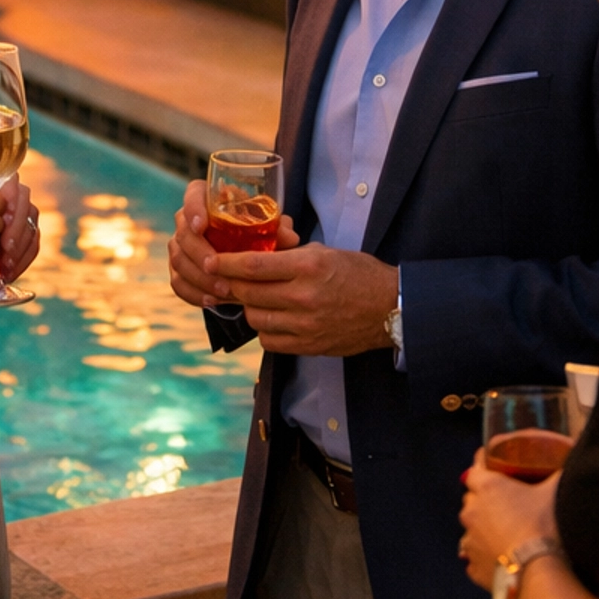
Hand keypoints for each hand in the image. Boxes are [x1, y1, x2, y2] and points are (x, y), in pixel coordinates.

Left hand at [0, 176, 39, 282]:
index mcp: (2, 187)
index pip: (14, 187)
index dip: (12, 201)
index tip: (4, 218)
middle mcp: (18, 199)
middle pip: (26, 209)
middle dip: (16, 230)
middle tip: (6, 247)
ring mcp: (25, 217)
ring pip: (31, 230)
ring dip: (19, 250)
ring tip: (5, 266)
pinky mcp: (28, 236)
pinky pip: (32, 248)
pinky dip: (22, 262)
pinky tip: (10, 273)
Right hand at [166, 182, 301, 314]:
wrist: (245, 251)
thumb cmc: (258, 231)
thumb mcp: (270, 228)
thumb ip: (278, 230)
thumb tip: (290, 237)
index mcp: (208, 199)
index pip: (193, 195)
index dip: (193, 208)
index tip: (202, 225)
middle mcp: (188, 219)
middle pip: (183, 232)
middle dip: (199, 252)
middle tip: (216, 267)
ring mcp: (180, 245)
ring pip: (178, 259)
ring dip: (200, 277)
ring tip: (224, 290)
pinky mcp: (179, 269)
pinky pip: (177, 282)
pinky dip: (194, 293)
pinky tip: (212, 301)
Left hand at [193, 232, 395, 360]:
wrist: (388, 307)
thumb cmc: (357, 273)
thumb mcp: (323, 252)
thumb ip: (289, 256)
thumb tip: (255, 255)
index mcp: (307, 267)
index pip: (253, 265)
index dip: (226, 263)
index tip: (210, 261)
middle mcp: (304, 297)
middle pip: (249, 294)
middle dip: (232, 285)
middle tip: (224, 279)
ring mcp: (306, 325)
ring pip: (256, 319)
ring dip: (249, 307)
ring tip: (253, 297)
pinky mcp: (309, 346)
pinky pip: (271, 341)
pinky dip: (265, 329)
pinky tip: (271, 318)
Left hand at [458, 449, 559, 591]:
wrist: (539, 575)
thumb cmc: (545, 527)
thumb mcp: (555, 492)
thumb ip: (556, 473)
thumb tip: (567, 464)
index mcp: (486, 487)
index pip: (474, 471)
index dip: (483, 470)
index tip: (493, 471)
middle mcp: (471, 512)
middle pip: (471, 501)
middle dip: (484, 502)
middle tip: (507, 507)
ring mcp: (470, 542)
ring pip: (470, 530)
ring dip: (483, 531)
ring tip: (505, 537)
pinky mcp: (473, 568)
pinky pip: (474, 559)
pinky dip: (485, 558)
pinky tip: (502, 561)